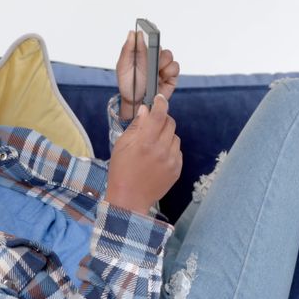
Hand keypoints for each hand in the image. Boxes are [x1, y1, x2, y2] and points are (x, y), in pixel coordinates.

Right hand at [105, 93, 181, 214]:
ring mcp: (171, 161)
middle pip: (170, 123)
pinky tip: (158, 158)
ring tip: (154, 146)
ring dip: (166, 136)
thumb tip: (146, 110)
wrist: (129, 199)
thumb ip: (136, 126)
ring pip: (175, 137)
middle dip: (162, 120)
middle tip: (152, 126)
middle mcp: (161, 150)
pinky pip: (177, 151)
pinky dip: (170, 150)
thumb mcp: (121, 145)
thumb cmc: (121, 171)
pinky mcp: (177, 170)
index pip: (159, 114)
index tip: (159, 99)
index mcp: (145, 142)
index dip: (160, 103)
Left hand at [116, 30, 179, 119]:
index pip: (148, 38)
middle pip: (160, 46)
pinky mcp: (171, 76)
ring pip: (169, 55)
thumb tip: (133, 33)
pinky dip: (169, 70)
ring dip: (162, 62)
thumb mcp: (123, 66)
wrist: (135, 103)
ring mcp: (162, 67)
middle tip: (150, 57)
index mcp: (141, 53)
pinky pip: (175, 67)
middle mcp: (153, 58)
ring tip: (155, 71)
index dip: (150, 33)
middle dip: (155, 50)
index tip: (149, 30)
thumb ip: (128, 50)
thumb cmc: (128, 85)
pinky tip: (161, 77)